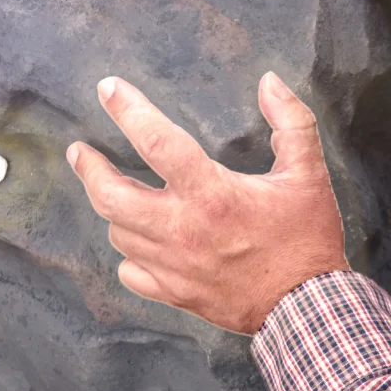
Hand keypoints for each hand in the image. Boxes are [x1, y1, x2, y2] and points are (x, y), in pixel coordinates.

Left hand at [67, 74, 350, 336]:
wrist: (307, 308)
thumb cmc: (307, 240)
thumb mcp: (308, 174)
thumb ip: (291, 122)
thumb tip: (270, 82)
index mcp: (212, 194)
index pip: (156, 140)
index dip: (128, 109)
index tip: (108, 89)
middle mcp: (182, 229)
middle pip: (111, 196)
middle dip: (89, 170)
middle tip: (81, 153)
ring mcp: (174, 265)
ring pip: (119, 233)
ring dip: (114, 210)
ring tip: (116, 194)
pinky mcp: (176, 293)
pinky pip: (132, 273)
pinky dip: (129, 256)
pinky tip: (138, 243)